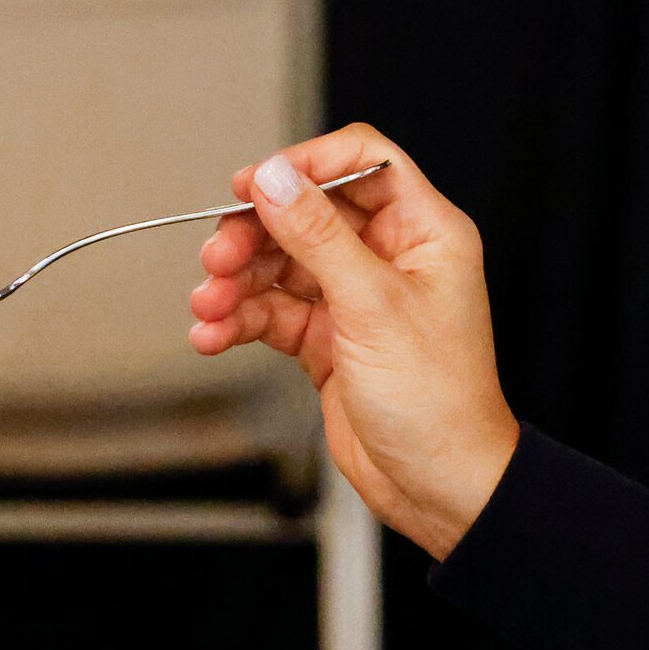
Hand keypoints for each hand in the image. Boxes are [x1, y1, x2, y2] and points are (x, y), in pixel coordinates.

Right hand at [188, 125, 518, 560]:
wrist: (440, 486)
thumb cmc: (439, 402)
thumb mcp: (372, 306)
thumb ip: (317, 236)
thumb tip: (275, 178)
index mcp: (424, 233)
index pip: (361, 164)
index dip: (304, 166)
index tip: (254, 184)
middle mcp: (391, 258)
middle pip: (308, 215)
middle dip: (255, 233)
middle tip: (217, 257)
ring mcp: (357, 300)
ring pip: (282, 265)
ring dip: (238, 282)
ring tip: (208, 305)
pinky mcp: (330, 340)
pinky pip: (274, 313)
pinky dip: (240, 321)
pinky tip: (213, 334)